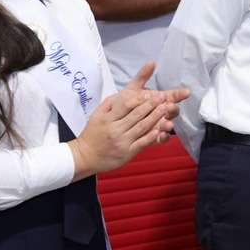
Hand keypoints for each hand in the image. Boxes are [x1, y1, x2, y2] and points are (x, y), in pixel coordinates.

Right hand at [68, 61, 189, 178]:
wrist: (85, 157)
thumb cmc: (92, 134)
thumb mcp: (96, 115)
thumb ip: (109, 104)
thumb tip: (121, 93)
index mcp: (108, 119)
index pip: (125, 106)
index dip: (137, 99)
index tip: (148, 93)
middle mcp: (115, 129)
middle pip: (135, 115)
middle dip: (150, 105)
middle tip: (162, 96)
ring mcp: (122, 142)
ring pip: (140, 128)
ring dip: (154, 117)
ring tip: (164, 108)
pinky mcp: (127, 153)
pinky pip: (141, 143)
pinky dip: (150, 137)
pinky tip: (159, 130)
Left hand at [115, 60, 189, 136]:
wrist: (112, 121)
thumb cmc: (124, 103)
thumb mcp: (132, 88)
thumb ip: (142, 76)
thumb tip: (151, 61)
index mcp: (158, 100)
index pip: (173, 96)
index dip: (180, 94)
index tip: (186, 92)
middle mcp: (160, 113)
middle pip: (172, 111)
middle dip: (172, 109)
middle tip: (169, 107)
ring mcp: (157, 125)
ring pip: (167, 125)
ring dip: (168, 124)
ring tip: (167, 124)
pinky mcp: (152, 138)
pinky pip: (160, 139)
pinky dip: (162, 138)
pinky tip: (162, 136)